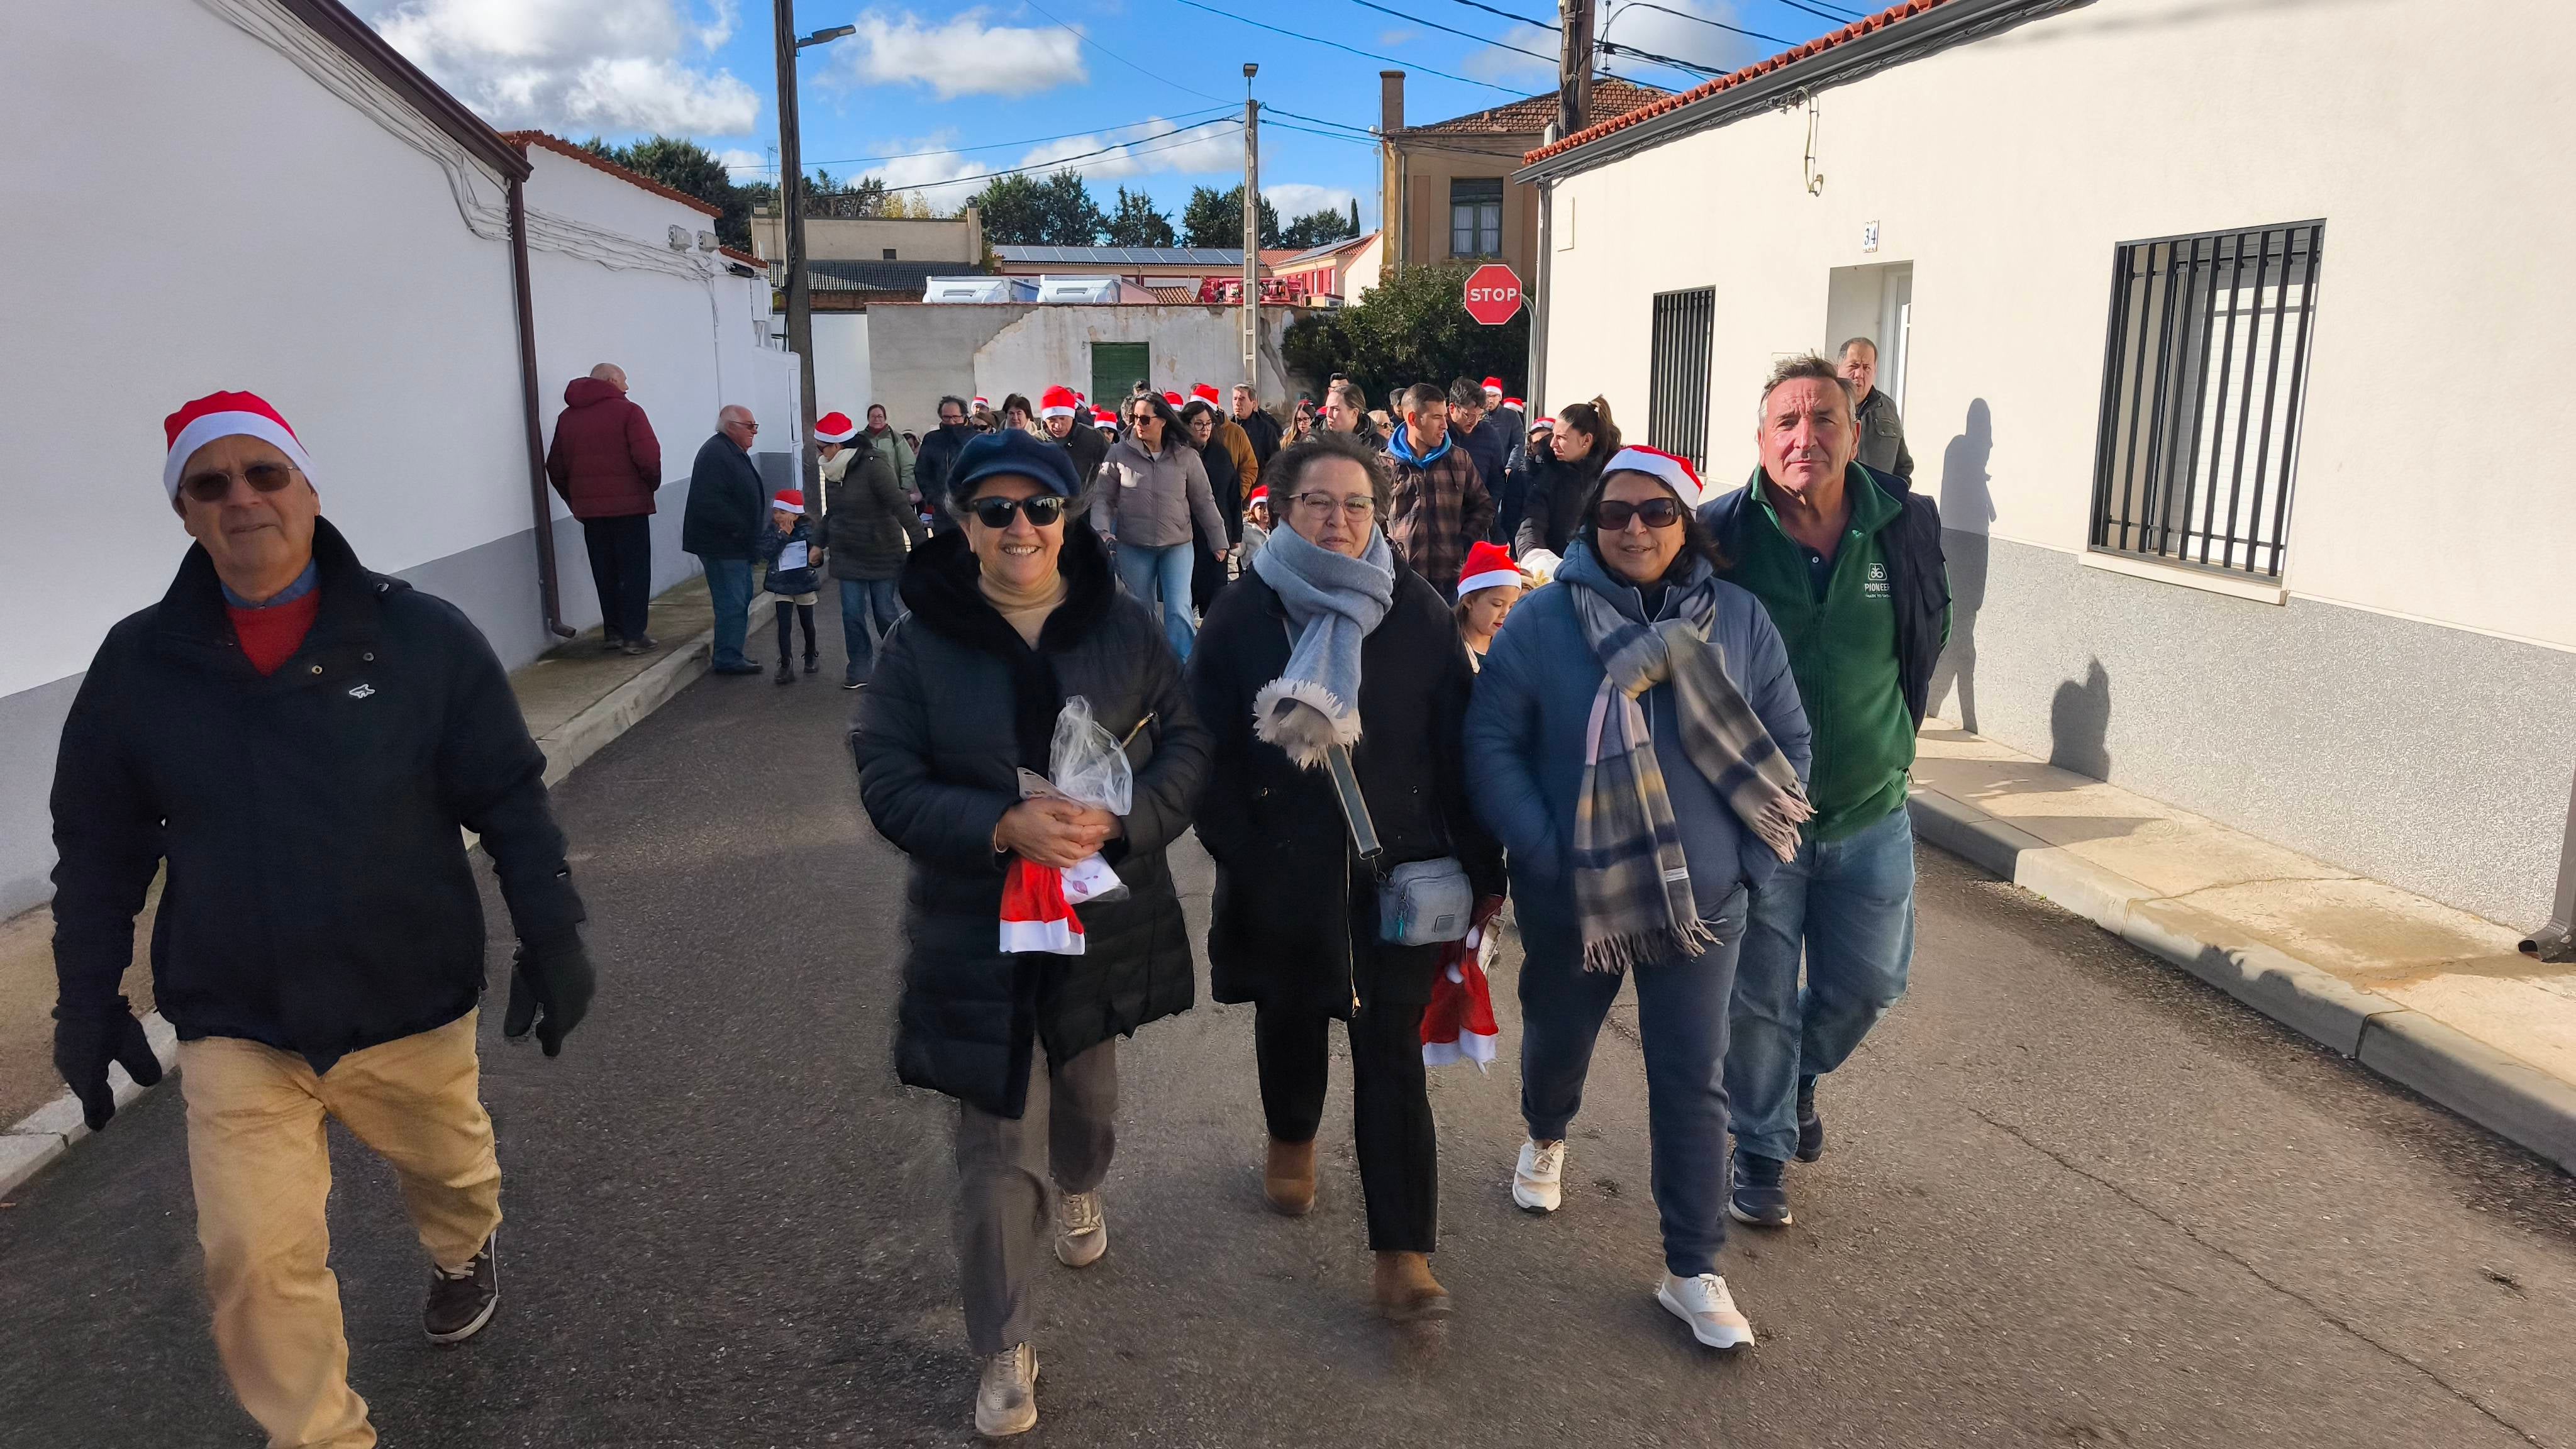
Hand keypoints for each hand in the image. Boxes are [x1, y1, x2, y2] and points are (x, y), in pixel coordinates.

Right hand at [53, 997, 162, 1130]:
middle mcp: (71, 1069)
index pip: (93, 1100)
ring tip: (99, 1095)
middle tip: (103, 1114)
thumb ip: (143, 1066)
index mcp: (87, 1074)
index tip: (101, 1126)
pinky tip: (91, 1071)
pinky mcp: (63, 1045)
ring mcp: (64, 1056)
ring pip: (78, 1079)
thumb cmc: (111, 1024)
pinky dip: (84, 1075)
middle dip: (95, 1103)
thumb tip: (151, 1083)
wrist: (86, 997)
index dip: (99, 1112)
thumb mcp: (133, 1045)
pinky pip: (74, 1067)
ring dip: (89, 1089)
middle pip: (84, 1091)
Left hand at [504, 932, 596, 1056]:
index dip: (552, 1042)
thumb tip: (513, 1035)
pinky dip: (571, 1001)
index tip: (548, 1052)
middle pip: (569, 1021)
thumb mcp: (522, 990)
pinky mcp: (589, 977)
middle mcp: (580, 1002)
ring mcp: (587, 989)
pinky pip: (581, 996)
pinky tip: (561, 995)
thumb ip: (519, 1013)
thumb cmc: (534, 964)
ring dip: (565, 1014)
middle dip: (557, 1027)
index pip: (557, 1032)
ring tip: (551, 1012)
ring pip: (576, 1009)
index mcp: (563, 1009)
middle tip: (543, 1030)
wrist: (554, 934)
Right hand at [994, 799, 1113, 868]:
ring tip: (1092, 847)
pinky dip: (1073, 861)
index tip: (1106, 828)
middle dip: (1094, 845)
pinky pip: (1062, 865)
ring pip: (1072, 860)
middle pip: (1080, 851)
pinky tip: (1076, 855)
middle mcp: (1054, 846)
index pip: (1081, 834)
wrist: (1005, 828)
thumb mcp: (1043, 803)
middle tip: (1102, 839)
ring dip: (1085, 855)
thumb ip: (1063, 806)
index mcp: (1056, 831)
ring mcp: (1048, 856)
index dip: (1096, 832)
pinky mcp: (1043, 861)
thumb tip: (1081, 812)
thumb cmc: (1025, 813)